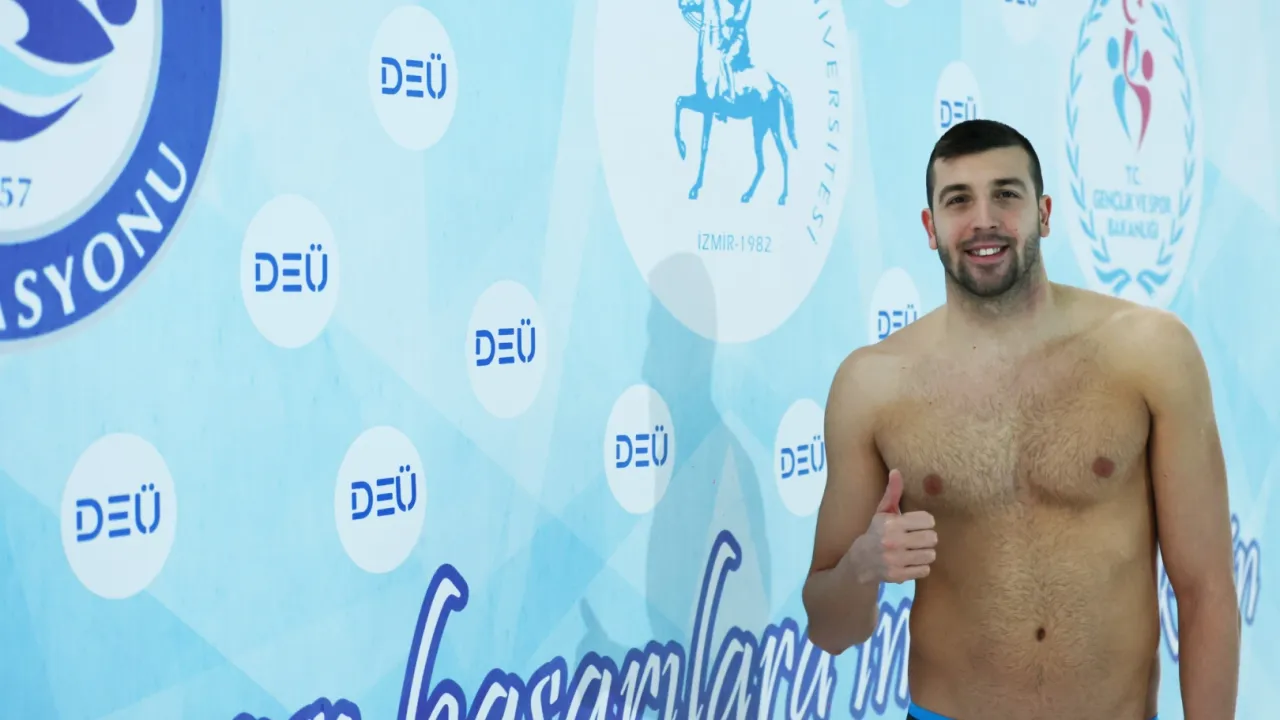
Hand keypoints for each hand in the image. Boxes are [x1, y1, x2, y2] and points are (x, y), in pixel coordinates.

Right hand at [849, 469, 936, 583]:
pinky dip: (920, 567)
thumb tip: (896, 471)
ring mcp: (895, 560)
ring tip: (915, 551)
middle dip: (927, 539)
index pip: (928, 520)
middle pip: (932, 538)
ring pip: (930, 555)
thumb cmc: (876, 533)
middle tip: (918, 539)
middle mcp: (892, 541)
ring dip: (925, 553)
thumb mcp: (882, 513)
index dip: (925, 523)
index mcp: (890, 523)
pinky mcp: (898, 576)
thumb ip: (892, 493)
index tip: (918, 525)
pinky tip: (910, 563)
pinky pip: (925, 570)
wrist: (860, 562)